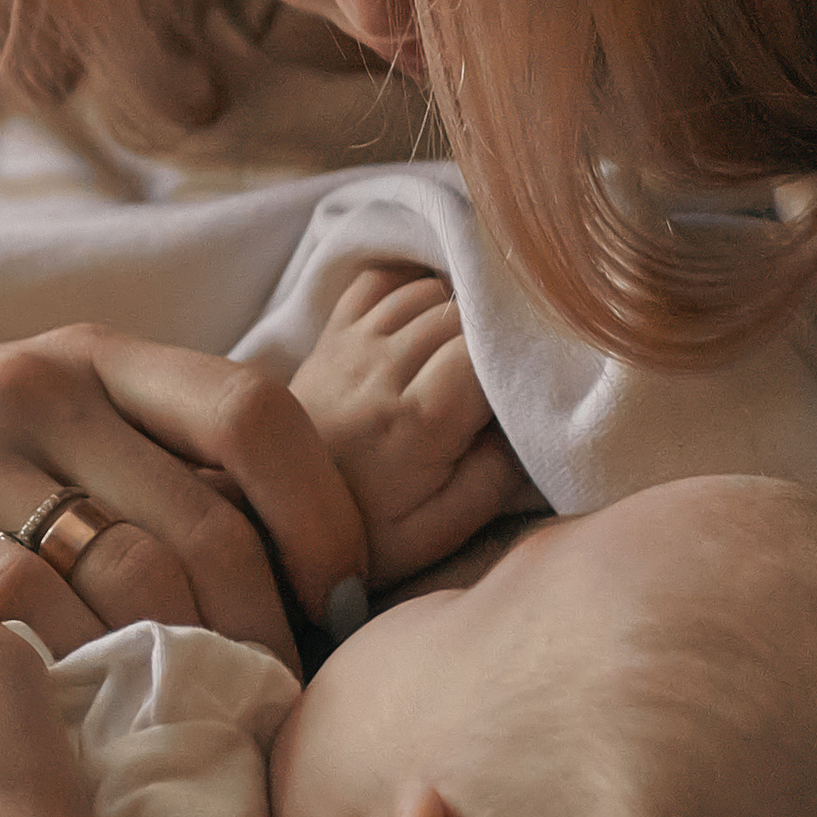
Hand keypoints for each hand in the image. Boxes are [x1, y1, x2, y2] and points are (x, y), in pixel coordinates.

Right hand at [0, 323, 368, 766]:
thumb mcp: (6, 431)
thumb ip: (123, 458)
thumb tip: (284, 547)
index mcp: (73, 356)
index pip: (256, 413)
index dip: (325, 514)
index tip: (339, 601)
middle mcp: (25, 392)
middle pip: (211, 520)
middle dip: (269, 628)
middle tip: (279, 703)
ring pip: (137, 576)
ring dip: (192, 669)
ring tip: (204, 727)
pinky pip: (34, 623)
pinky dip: (85, 682)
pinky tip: (89, 725)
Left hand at [285, 262, 536, 583]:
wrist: (272, 523)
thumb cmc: (365, 534)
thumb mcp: (441, 530)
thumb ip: (496, 477)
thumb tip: (534, 420)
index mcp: (415, 418)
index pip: (484, 349)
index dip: (524, 350)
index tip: (545, 371)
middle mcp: (380, 367)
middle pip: (461, 309)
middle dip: (500, 329)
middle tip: (521, 361)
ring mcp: (351, 345)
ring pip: (426, 288)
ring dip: (462, 307)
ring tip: (481, 347)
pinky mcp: (332, 337)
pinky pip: (379, 282)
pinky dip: (413, 286)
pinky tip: (433, 317)